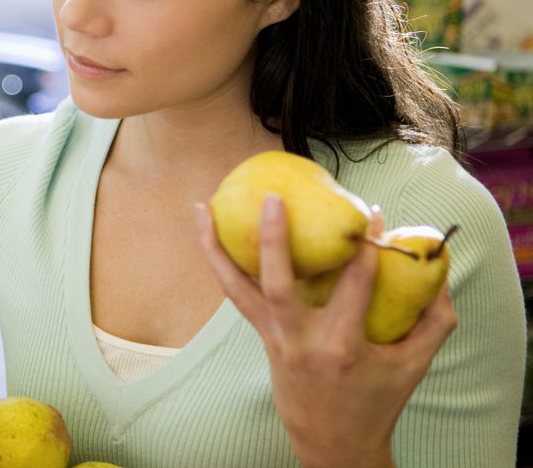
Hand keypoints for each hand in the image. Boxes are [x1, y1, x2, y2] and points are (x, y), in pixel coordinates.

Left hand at [195, 194, 456, 467]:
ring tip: (201, 208)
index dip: (364, 246)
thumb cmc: (376, 401)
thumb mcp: (413, 365)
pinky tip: (206, 233)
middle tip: (271, 198)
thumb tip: (439, 271)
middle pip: (278, 284)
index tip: (369, 212)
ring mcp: (275, 338)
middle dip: (272, 240)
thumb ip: (434, 320)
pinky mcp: (260, 337)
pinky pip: (235, 295)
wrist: (332, 443)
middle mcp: (301, 340)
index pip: (355, 284)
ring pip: (236, 289)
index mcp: (343, 345)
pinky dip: (220, 264)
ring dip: (215, 248)